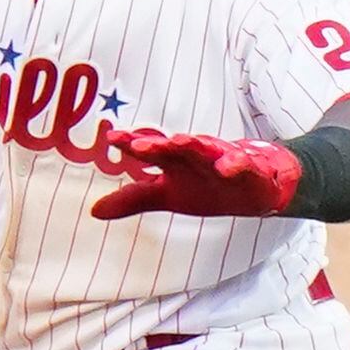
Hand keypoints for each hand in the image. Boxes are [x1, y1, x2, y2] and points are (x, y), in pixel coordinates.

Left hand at [89, 126, 302, 221]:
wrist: (256, 187)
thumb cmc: (206, 185)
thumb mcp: (167, 196)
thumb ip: (133, 199)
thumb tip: (93, 211)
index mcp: (175, 161)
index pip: (150, 149)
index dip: (131, 144)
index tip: (111, 138)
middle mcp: (196, 156)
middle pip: (175, 148)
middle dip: (158, 145)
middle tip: (138, 144)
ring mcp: (223, 161)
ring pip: (207, 151)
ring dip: (194, 146)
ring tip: (181, 141)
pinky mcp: (248, 170)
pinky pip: (242, 166)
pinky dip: (236, 164)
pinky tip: (228, 166)